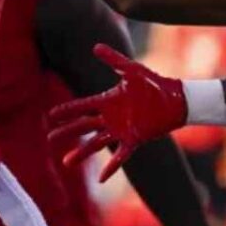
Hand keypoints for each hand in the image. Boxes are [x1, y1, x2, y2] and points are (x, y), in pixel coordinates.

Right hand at [48, 46, 185, 181]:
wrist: (175, 98)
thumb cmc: (154, 83)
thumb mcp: (132, 70)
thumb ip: (113, 59)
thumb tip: (95, 46)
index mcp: (107, 100)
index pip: (82, 106)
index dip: (66, 110)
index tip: (50, 115)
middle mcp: (110, 117)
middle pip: (84, 126)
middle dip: (67, 131)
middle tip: (50, 138)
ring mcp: (121, 130)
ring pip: (96, 143)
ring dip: (82, 152)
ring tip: (66, 162)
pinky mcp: (134, 139)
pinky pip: (120, 156)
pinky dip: (111, 166)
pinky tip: (101, 178)